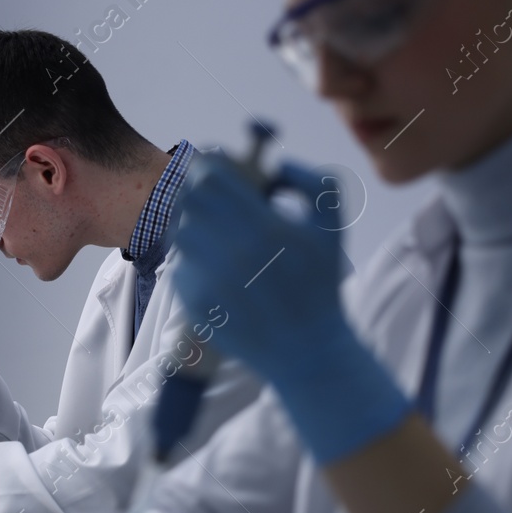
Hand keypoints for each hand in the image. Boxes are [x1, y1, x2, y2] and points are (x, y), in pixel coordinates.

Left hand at [171, 154, 412, 465]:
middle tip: (213, 196)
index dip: (208, 165)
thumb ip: (313, 181)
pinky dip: (192, 259)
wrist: (306, 349)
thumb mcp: (332, 227)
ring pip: (180, 230)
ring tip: (216, 232)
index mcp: (264, 227)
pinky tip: (215, 265)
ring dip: (193, 223)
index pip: (211, 178)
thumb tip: (278, 164)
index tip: (215, 166)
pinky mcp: (194, 302)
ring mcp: (209, 278)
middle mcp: (231, 251)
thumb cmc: (319, 285)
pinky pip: (178, 264)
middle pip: (188, 200)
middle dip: (199, 191)